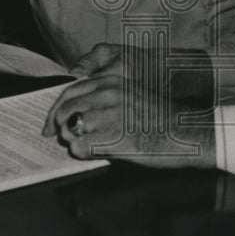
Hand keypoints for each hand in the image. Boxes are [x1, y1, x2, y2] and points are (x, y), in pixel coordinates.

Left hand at [42, 46, 215, 168]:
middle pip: (64, 111)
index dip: (55, 111)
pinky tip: (100, 152)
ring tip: (91, 145)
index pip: (69, 92)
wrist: (184, 132)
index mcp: (111, 82)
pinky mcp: (112, 138)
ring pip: (70, 131)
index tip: (50, 125)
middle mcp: (107, 95)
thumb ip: (103, 98)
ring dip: (75, 141)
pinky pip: (81, 148)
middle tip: (64, 139)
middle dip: (60, 128)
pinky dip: (85, 154)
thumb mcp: (131, 96)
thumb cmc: (159, 118)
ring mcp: (109, 116)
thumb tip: (75, 114)